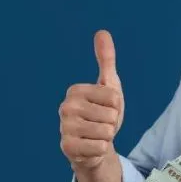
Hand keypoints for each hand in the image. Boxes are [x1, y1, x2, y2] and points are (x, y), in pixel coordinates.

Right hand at [59, 29, 125, 171]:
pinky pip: (100, 147)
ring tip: (97, 135)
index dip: (116, 106)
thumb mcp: (109, 85)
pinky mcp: (68, 148)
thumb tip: (102, 32)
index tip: (105, 108)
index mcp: (75, 90)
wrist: (94, 144)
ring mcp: (65, 128)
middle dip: (112, 122)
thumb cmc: (102, 113)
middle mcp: (65, 107)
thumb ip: (106, 59)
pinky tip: (92, 147)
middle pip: (111, 115)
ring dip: (107, 136)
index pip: (114, 97)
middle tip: (101, 124)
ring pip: (106, 132)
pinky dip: (101, 149)